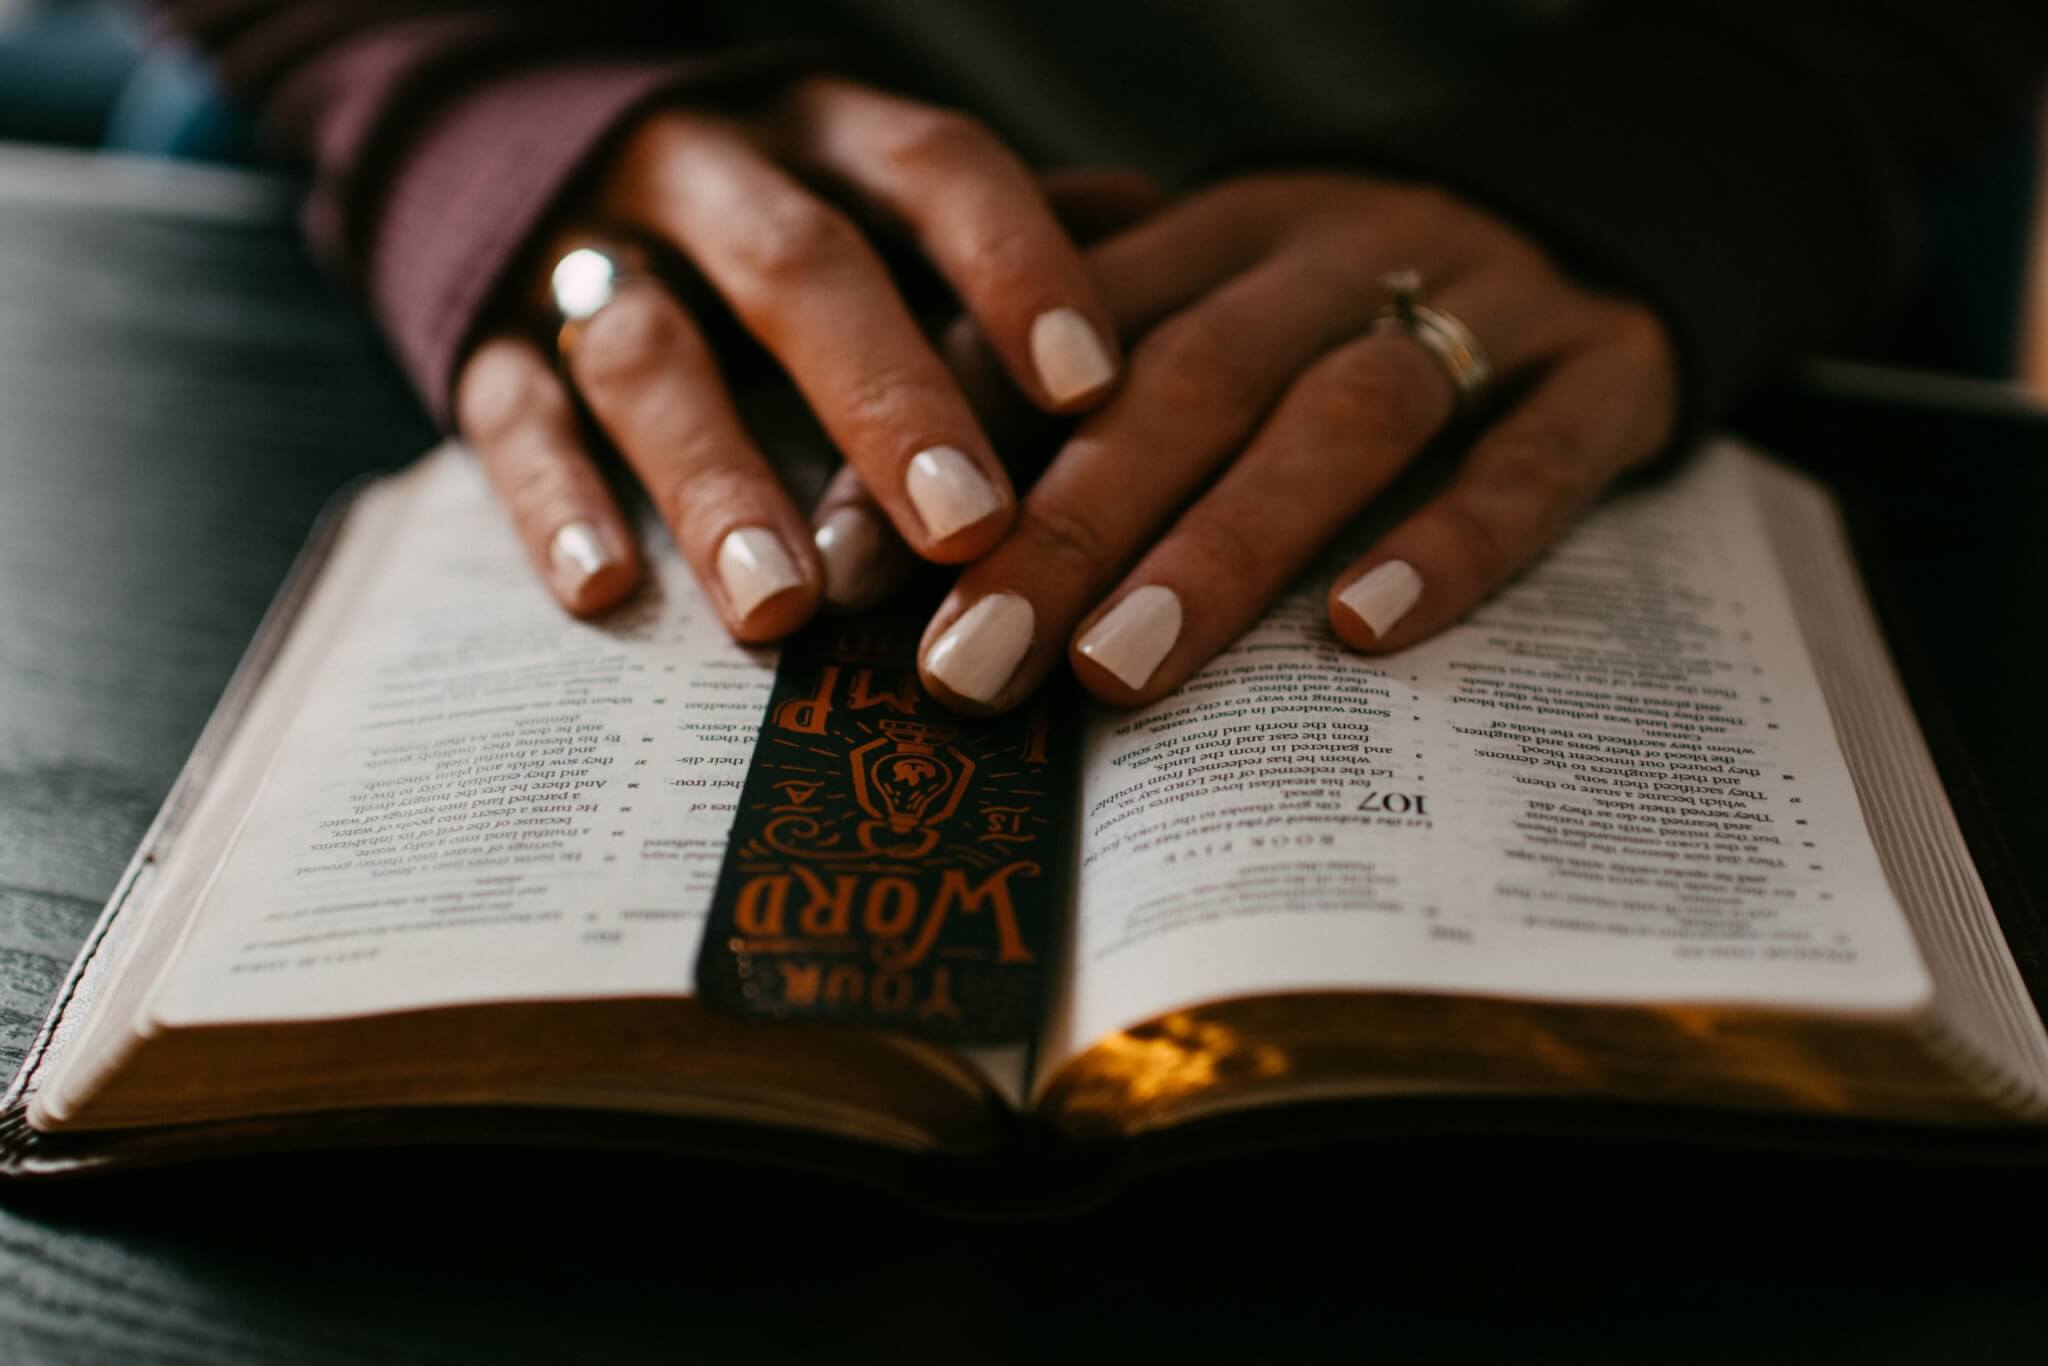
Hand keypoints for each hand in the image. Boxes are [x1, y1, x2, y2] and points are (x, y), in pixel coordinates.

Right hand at [451, 77, 1125, 639]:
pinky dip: (553, 501)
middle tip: (966, 526)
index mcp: (826, 135)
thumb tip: (1162, 243)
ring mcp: (585, 252)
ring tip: (785, 607)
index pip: (934, 167)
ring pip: (647, 349)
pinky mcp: (483, 336)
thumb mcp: (877, 196)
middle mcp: (708, 178)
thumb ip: (994, 238)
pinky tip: (607, 594)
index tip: (1090, 388)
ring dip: (716, 477)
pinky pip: (508, 411)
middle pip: (799, 266)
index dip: (1014, 264)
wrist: (519, 147)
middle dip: (885, 397)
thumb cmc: (767, 212)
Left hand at [911, 173, 1679, 710]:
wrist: (1609, 192)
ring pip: (1341, 415)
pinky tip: (1364, 629)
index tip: (855, 566)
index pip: (1065, 327)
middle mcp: (1333, 258)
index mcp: (1222, 232)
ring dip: (1224, 544)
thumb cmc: (1359, 289)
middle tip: (971, 665)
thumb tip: (900, 460)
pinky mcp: (1601, 373)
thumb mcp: (1224, 277)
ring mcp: (1476, 312)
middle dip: (1067, 525)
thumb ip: (1082, 358)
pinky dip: (1449, 541)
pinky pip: (1531, 458)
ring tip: (1120, 671)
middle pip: (1186, 379)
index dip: (951, 440)